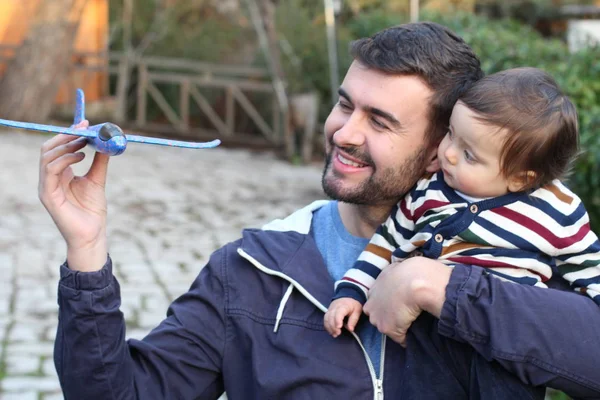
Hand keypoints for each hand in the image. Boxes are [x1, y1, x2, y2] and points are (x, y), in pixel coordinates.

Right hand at [38, 120, 109, 270]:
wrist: (92, 234)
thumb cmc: (92, 211)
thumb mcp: (97, 180)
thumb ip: (99, 162)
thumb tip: (106, 143)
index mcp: (59, 174)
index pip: (58, 148)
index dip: (69, 134)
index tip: (85, 123)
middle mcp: (49, 178)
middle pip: (49, 149)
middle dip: (66, 136)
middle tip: (84, 129)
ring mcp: (46, 186)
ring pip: (47, 156)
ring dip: (66, 146)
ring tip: (84, 143)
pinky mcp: (47, 195)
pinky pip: (50, 171)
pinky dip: (64, 160)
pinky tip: (80, 156)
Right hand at [324, 297, 362, 336]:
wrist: (347, 298)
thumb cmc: (353, 305)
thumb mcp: (357, 311)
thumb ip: (354, 320)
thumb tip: (350, 329)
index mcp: (344, 305)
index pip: (338, 312)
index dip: (337, 320)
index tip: (339, 327)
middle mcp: (335, 307)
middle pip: (331, 316)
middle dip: (333, 326)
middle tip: (338, 333)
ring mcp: (330, 309)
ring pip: (326, 318)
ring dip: (329, 327)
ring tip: (335, 334)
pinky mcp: (328, 312)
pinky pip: (325, 319)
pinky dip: (327, 326)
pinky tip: (331, 332)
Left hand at [363, 257, 450, 346]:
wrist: (415, 281)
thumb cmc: (412, 271)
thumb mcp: (397, 268)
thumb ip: (393, 273)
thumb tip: (400, 272)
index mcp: (374, 288)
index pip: (376, 300)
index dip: (387, 303)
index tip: (397, 304)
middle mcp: (371, 303)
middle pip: (376, 314)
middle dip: (386, 316)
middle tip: (403, 314)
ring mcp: (377, 317)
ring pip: (386, 326)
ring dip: (396, 327)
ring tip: (411, 323)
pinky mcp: (387, 328)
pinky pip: (399, 339)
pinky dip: (406, 338)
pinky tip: (416, 333)